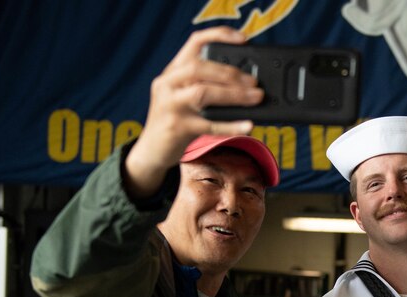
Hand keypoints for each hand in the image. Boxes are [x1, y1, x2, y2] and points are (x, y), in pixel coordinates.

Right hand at [125, 27, 263, 197]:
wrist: (151, 151)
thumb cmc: (174, 121)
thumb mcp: (183, 96)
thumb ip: (204, 85)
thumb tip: (245, 84)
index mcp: (172, 71)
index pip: (195, 42)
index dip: (219, 36)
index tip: (242, 40)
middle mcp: (167, 83)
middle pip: (200, 68)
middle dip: (231, 73)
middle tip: (254, 83)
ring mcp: (170, 105)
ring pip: (203, 93)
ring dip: (234, 95)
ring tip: (255, 98)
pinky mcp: (177, 127)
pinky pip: (209, 125)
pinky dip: (231, 125)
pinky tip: (247, 125)